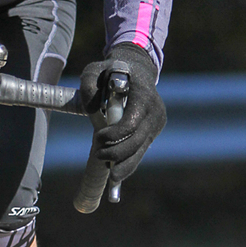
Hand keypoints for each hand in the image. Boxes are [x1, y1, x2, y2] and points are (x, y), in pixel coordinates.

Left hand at [79, 42, 165, 180]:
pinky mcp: (154, 130)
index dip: (114, 136)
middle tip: (99, 155)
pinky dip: (130, 161)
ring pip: (141, 150)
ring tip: (111, 176)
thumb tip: (91, 110)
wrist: (137, 70)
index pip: (131, 124)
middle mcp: (154, 111)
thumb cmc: (112, 70)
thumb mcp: (94, 70)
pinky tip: (118, 171)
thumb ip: (88, 85)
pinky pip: (142, 149)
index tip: (98, 137)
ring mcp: (157, 122)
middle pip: (137, 142)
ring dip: (125, 164)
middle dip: (117, 153)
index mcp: (143, 95)